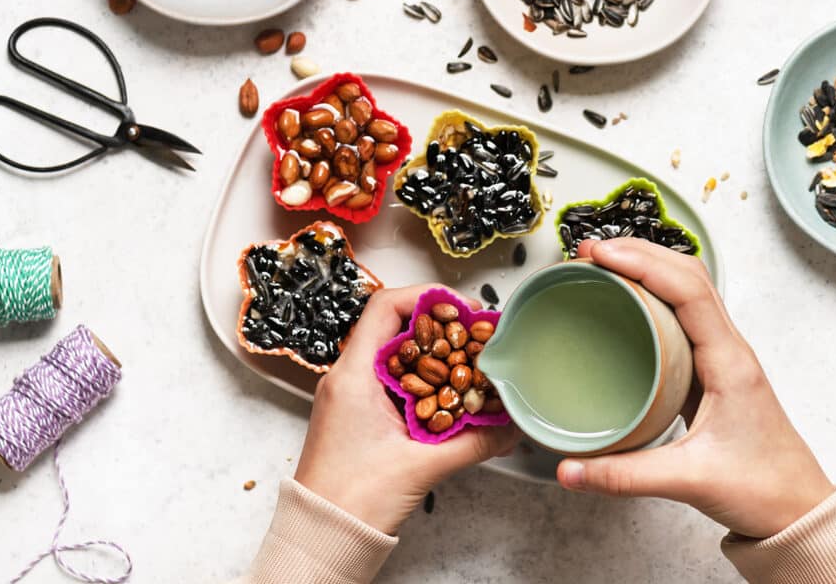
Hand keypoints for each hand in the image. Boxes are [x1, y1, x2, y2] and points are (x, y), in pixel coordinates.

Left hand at [295, 284, 518, 534]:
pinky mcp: (360, 415)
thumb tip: (512, 425)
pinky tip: (452, 397)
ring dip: (435, 355)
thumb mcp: (423, 466)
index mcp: (353, 376)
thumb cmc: (353, 501)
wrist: (323, 537)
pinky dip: (426, 381)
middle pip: (397, 327)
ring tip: (471, 363)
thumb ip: (474, 442)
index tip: (462, 309)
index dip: (427, 298)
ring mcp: (352, 396)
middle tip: (477, 335)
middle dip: (440, 327)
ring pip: (398, 355)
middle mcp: (348, 378)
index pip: (386, 307)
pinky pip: (395, 382)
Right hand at [556, 239, 834, 538]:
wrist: (797, 511)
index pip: (689, 290)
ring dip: (647, 267)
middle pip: (688, 275)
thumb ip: (624, 476)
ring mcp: (722, 357)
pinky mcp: (711, 370)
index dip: (643, 263)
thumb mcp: (688, 480)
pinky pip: (682, 315)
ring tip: (602, 264)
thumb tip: (570, 470)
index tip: (601, 254)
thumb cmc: (762, 488)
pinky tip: (625, 303)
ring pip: (687, 290)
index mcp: (730, 363)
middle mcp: (729, 349)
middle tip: (590, 250)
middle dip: (639, 252)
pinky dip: (652, 295)